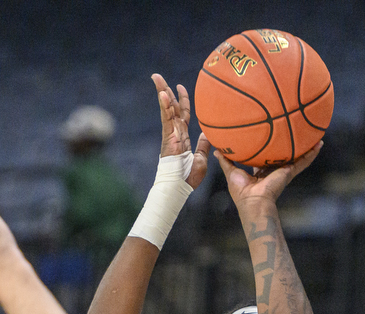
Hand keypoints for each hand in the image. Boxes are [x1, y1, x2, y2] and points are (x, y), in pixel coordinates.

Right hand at [152, 72, 210, 188]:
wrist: (180, 187)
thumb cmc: (189, 177)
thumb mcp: (201, 158)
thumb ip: (203, 145)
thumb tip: (208, 134)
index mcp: (182, 136)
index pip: (183, 114)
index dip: (182, 100)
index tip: (181, 87)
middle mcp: (175, 132)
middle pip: (171, 107)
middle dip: (166, 90)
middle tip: (158, 77)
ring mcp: (170, 134)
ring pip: (166, 109)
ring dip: (162, 92)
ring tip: (156, 78)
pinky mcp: (167, 137)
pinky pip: (166, 118)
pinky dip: (165, 106)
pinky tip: (163, 93)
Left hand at [214, 142, 321, 211]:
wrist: (253, 202)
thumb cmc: (241, 192)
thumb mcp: (231, 172)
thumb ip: (226, 161)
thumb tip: (217, 150)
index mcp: (261, 171)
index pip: (266, 156)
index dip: (268, 147)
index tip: (270, 137)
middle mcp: (273, 170)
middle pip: (283, 155)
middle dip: (289, 145)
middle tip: (295, 131)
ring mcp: (283, 171)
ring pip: (297, 157)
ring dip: (306, 147)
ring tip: (314, 135)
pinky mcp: (289, 172)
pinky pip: (303, 162)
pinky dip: (312, 154)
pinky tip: (319, 144)